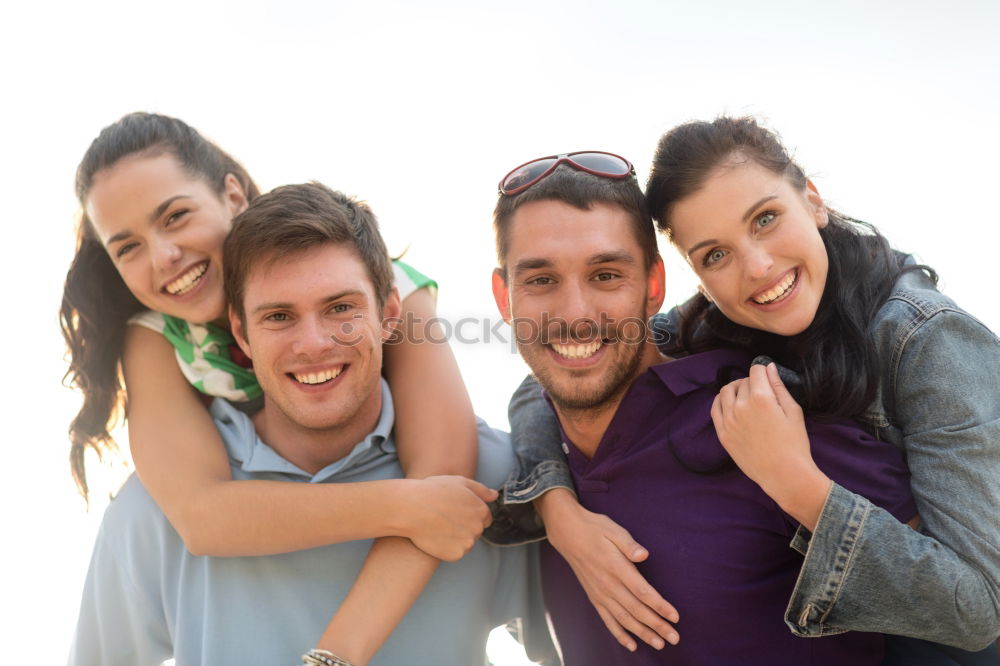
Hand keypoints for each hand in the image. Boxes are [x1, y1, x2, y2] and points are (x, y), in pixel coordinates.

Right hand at [403, 476, 495, 560]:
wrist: (411, 509)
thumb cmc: (433, 491)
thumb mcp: (459, 482)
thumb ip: (480, 490)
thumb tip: (495, 496)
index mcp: (481, 510)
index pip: (485, 518)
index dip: (470, 514)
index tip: (456, 512)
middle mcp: (478, 527)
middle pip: (475, 531)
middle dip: (464, 526)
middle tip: (445, 519)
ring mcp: (468, 542)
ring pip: (466, 543)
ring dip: (456, 538)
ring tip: (439, 527)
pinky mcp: (456, 554)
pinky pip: (455, 553)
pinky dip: (447, 548)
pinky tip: (436, 537)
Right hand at [537, 489, 679, 651]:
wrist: (567, 534)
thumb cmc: (595, 529)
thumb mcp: (613, 530)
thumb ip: (629, 544)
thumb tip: (644, 554)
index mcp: (616, 567)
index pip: (642, 591)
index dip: (660, 606)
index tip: (675, 617)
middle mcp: (608, 584)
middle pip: (636, 610)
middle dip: (657, 626)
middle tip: (675, 638)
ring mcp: (600, 593)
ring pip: (624, 619)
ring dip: (643, 633)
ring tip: (659, 644)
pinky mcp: (594, 597)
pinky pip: (607, 620)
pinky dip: (620, 634)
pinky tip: (632, 645)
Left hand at [710, 363, 830, 529]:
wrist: (783, 474)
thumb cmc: (794, 444)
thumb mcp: (793, 411)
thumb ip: (779, 386)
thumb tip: (768, 367)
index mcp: (761, 398)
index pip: (756, 371)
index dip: (763, 371)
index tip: (767, 377)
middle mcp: (741, 406)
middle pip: (742, 382)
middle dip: (752, 382)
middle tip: (761, 392)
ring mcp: (729, 420)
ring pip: (725, 392)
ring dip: (735, 389)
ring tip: (745, 396)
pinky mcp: (722, 434)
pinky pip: (715, 408)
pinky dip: (721, 401)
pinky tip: (729, 403)